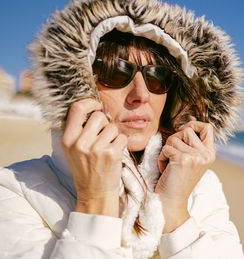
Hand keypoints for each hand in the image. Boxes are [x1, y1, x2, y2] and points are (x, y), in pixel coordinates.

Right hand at [61, 99, 126, 216]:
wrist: (95, 193)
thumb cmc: (86, 168)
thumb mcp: (73, 150)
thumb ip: (79, 130)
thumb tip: (94, 108)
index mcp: (68, 139)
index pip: (77, 108)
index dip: (89, 103)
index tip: (96, 106)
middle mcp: (80, 143)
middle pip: (99, 116)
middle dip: (104, 124)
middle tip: (103, 138)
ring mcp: (96, 148)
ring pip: (112, 127)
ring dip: (114, 136)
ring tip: (107, 149)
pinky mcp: (112, 153)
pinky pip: (122, 137)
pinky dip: (121, 144)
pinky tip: (114, 154)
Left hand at [156, 121, 215, 232]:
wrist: (171, 201)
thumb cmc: (177, 180)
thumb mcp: (192, 160)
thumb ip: (192, 144)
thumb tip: (185, 124)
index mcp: (210, 154)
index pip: (208, 127)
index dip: (194, 124)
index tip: (183, 130)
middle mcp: (206, 154)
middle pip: (187, 130)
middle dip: (175, 140)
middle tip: (173, 156)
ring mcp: (196, 157)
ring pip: (174, 138)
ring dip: (167, 150)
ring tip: (169, 164)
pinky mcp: (183, 159)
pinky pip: (166, 148)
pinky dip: (161, 158)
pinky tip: (165, 169)